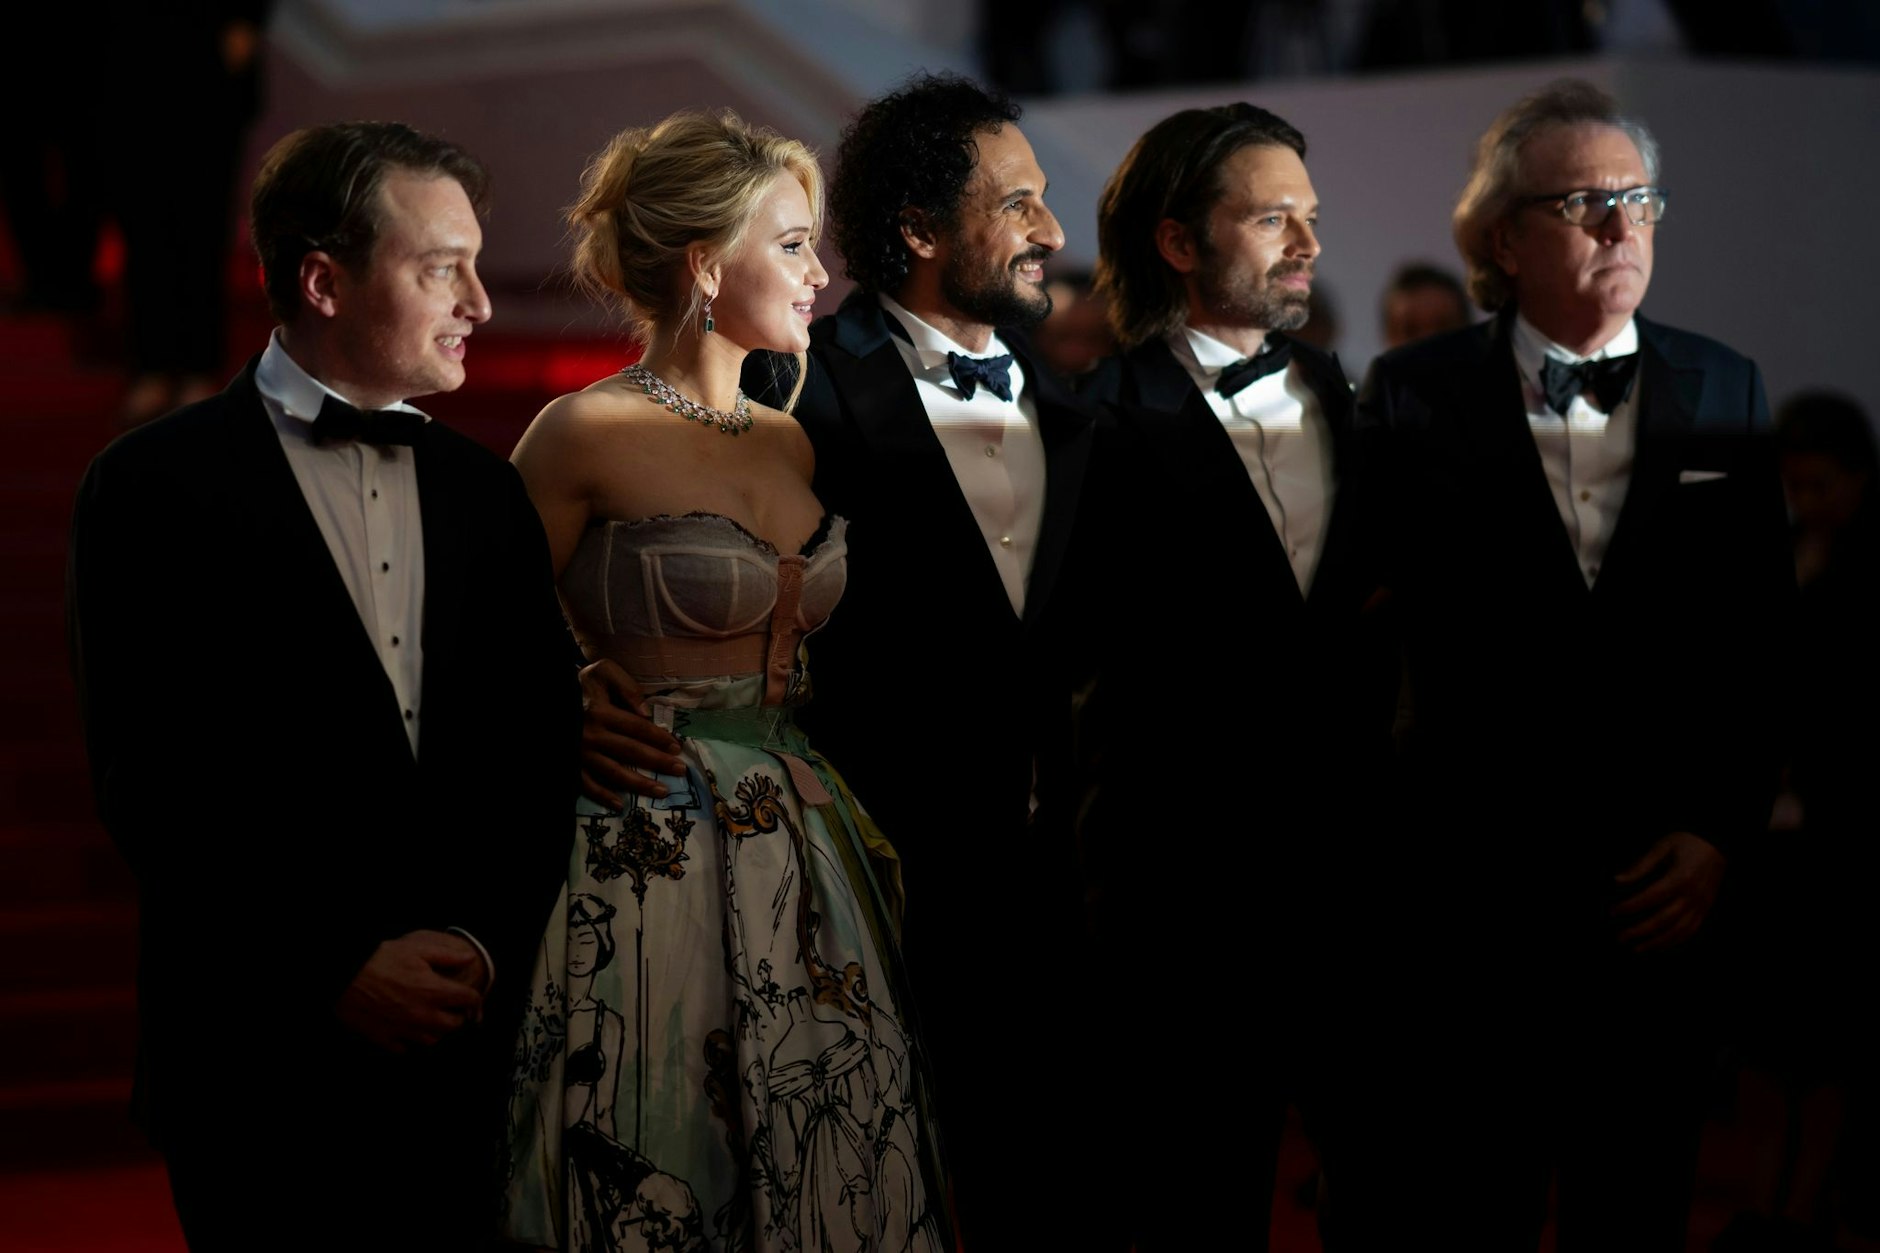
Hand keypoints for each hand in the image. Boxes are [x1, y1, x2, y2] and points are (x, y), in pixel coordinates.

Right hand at [334, 930, 487, 1051]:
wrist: (343, 975)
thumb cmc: (379, 959)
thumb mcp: (416, 949)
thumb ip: (446, 955)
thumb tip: (469, 958)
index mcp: (433, 992)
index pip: (468, 1000)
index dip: (474, 999)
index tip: (471, 999)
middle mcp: (422, 1015)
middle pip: (453, 1025)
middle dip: (457, 1017)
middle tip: (452, 1009)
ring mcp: (403, 1030)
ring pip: (432, 1041)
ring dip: (436, 1031)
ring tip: (431, 1019)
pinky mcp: (383, 1039)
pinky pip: (404, 1048)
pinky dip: (409, 1041)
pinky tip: (406, 1029)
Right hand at [579, 659, 685, 808]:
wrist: (552, 698)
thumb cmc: (583, 684)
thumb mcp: (604, 672)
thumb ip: (627, 687)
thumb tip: (646, 713)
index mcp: (600, 711)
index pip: (637, 728)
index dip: (659, 738)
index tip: (677, 747)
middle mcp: (590, 734)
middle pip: (630, 752)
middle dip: (658, 762)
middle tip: (680, 770)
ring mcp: (579, 753)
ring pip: (613, 773)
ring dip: (639, 784)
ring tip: (662, 791)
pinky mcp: (570, 764)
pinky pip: (586, 785)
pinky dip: (602, 796)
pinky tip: (619, 805)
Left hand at [1611, 831, 1725, 952]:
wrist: (1717, 844)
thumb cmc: (1687, 842)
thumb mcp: (1662, 846)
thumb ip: (1641, 865)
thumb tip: (1617, 880)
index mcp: (1681, 877)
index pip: (1651, 896)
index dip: (1630, 906)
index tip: (1612, 911)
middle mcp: (1693, 895)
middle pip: (1664, 919)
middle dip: (1640, 931)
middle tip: (1620, 937)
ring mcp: (1701, 905)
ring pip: (1678, 931)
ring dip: (1656, 942)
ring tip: (1636, 948)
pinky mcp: (1706, 909)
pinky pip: (1691, 930)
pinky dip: (1674, 941)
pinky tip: (1659, 946)